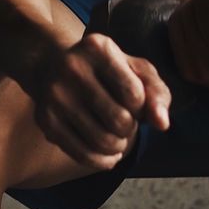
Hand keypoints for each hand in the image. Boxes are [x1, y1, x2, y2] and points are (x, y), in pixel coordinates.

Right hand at [28, 32, 171, 170]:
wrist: (52, 66)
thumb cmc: (106, 70)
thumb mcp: (135, 70)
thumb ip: (157, 92)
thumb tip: (162, 124)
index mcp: (97, 47)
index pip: (135, 95)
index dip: (141, 106)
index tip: (132, 101)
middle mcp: (72, 67)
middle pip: (120, 120)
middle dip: (130, 127)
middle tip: (124, 120)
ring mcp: (55, 95)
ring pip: (103, 141)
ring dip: (119, 145)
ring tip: (117, 137)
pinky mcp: (45, 120)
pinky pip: (83, 155)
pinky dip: (103, 161)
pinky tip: (108, 154)